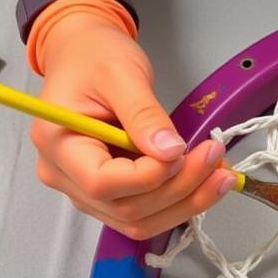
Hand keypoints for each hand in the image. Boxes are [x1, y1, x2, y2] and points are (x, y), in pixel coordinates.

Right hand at [30, 4, 233, 238]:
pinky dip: (181, 202)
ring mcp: (86, 191)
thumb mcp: (122, 74)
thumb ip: (144, 115)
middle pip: (126, 208)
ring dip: (186, 203)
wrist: (86, 55)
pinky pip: (147, 213)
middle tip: (215, 157)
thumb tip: (170, 152)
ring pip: (139, 221)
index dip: (149, 176)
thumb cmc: (95, 58)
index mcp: (57, 144)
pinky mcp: (111, 193)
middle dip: (179, 189)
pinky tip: (207, 181)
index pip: (102, 182)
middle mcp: (65, 176)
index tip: (183, 152)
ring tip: (220, 175)